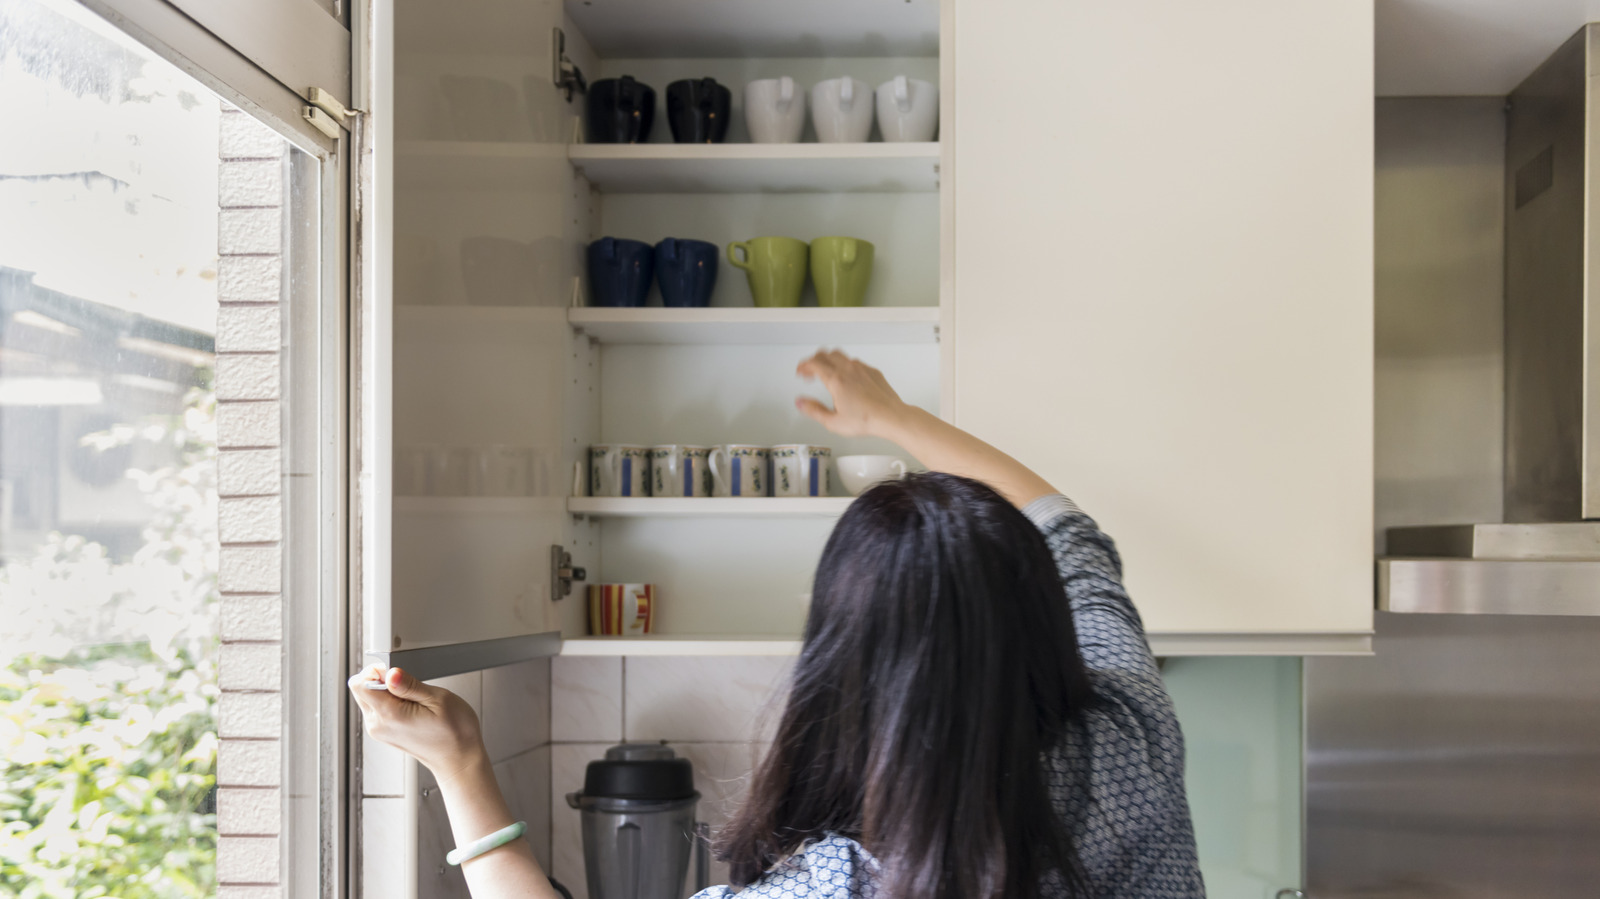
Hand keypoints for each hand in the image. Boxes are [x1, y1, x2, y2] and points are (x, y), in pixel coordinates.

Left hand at [348, 664, 486, 784]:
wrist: (459, 758)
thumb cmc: (455, 732)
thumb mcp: (438, 699)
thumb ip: (409, 685)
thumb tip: (391, 673)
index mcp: (389, 715)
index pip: (359, 684)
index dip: (376, 671)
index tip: (396, 672)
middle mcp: (378, 725)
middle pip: (361, 689)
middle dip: (380, 679)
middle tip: (408, 686)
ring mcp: (380, 730)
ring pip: (368, 698)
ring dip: (386, 691)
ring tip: (413, 698)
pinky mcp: (385, 733)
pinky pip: (377, 709)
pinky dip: (390, 702)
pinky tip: (411, 706)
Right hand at [795, 350, 912, 437]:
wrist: (891, 417)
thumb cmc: (866, 420)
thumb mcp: (833, 422)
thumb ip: (813, 410)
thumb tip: (800, 402)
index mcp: (836, 380)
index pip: (814, 363)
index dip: (803, 366)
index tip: (801, 371)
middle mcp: (848, 369)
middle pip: (825, 354)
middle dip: (814, 361)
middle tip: (810, 371)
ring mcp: (862, 368)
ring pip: (840, 355)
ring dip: (829, 360)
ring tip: (827, 372)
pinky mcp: (873, 371)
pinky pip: (855, 362)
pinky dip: (845, 365)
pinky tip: (848, 378)